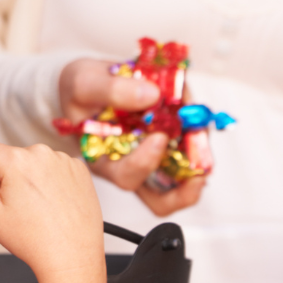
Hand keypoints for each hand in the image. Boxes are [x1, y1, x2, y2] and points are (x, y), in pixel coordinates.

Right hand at [0, 141, 102, 274]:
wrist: (71, 258)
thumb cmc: (32, 240)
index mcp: (16, 160)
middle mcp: (42, 153)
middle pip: (6, 157)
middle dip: (3, 179)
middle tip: (13, 208)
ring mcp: (64, 160)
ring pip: (30, 162)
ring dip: (26, 180)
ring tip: (34, 209)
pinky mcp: (80, 169)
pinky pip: (53, 168)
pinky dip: (49, 182)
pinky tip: (51, 205)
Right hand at [58, 57, 204, 216]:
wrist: (93, 83)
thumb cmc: (81, 92)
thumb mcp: (84, 83)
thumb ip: (112, 90)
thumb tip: (152, 95)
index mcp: (104, 161)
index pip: (127, 178)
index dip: (146, 163)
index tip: (159, 136)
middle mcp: (132, 168)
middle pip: (162, 200)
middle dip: (185, 186)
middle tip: (200, 164)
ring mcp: (153, 161)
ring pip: (183, 181)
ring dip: (198, 159)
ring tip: (199, 128)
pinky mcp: (170, 146)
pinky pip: (192, 154)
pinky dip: (199, 138)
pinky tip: (194, 116)